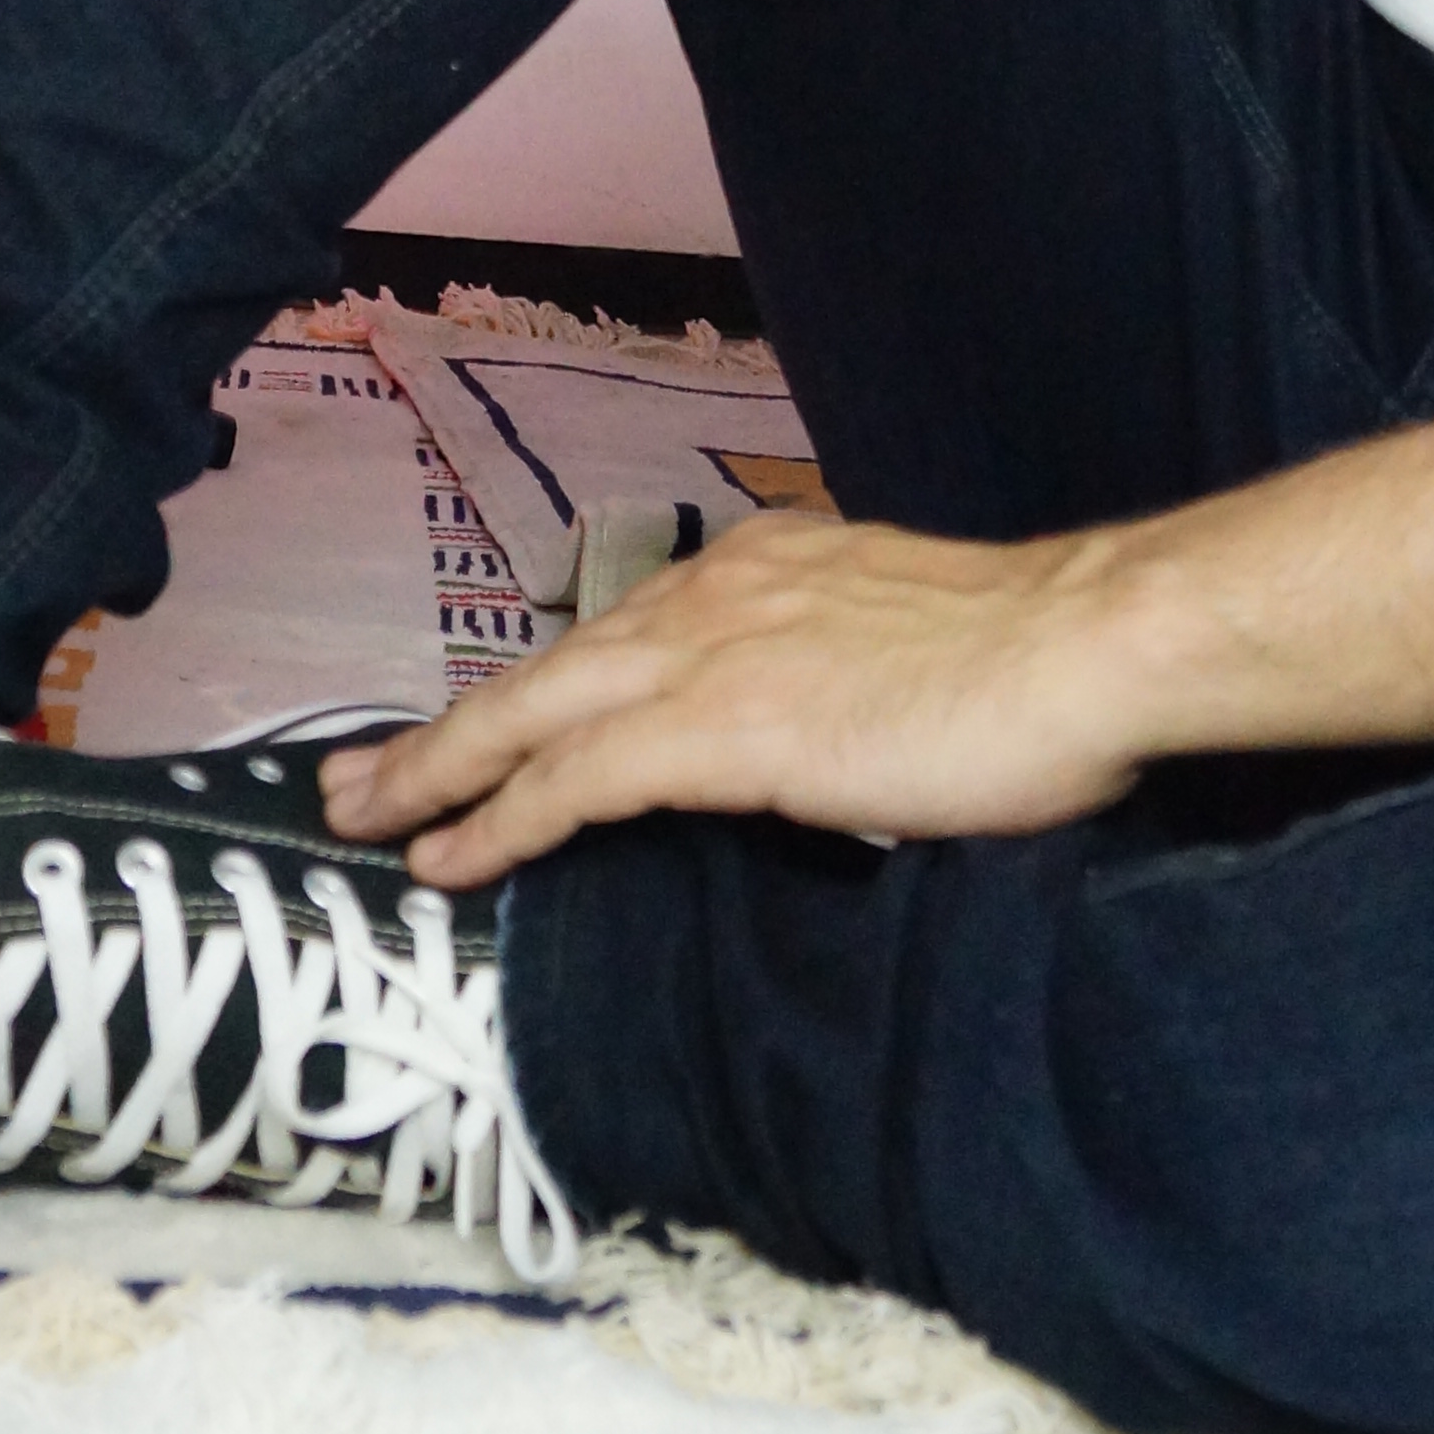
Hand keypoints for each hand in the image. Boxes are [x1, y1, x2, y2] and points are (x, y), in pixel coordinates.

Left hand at [320, 505, 1158, 887]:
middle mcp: (717, 595)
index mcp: (766, 570)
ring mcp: (711, 657)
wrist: (1082, 647)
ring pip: (533, 715)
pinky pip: (577, 783)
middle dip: (441, 730)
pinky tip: (451, 862)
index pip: (618, 637)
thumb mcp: (905, 642)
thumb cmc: (1031, 665)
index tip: (478, 731)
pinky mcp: (720, 730)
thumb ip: (837, 671)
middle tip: (351, 779)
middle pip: (545, 670)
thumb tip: (816, 727)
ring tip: (364, 822)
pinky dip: (503, 822)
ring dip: (438, 772)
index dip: (536, 692)